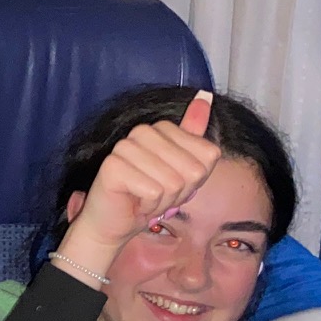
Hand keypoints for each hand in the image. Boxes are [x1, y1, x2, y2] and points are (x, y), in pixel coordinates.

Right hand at [58, 91, 219, 283]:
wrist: (114, 224)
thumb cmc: (147, 196)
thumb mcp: (183, 168)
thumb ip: (193, 134)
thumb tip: (206, 96)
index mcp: (161, 128)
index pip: (208, 155)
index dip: (195, 179)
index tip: (172, 185)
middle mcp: (142, 131)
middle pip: (192, 170)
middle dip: (179, 192)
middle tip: (156, 195)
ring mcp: (124, 147)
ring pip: (173, 182)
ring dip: (162, 201)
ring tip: (144, 199)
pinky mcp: (112, 166)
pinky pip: (153, 191)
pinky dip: (147, 205)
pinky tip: (133, 203)